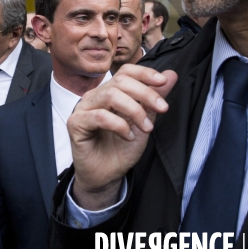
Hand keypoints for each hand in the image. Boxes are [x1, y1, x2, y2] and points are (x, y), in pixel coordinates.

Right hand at [69, 64, 177, 209]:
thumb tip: (171, 74)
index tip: (163, 82)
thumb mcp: (145, 121)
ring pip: (110, 95)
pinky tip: (128, 136)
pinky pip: (100, 116)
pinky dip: (120, 125)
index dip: (145, 73)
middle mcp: (94, 96)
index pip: (125, 72)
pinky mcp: (76, 123)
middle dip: (145, 93)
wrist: (107, 176)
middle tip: (162, 108)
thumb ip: (154, 98)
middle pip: (120, 81)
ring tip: (147, 128)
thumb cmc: (122, 148)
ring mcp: (83, 108)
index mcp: (109, 92)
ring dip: (134, 110)